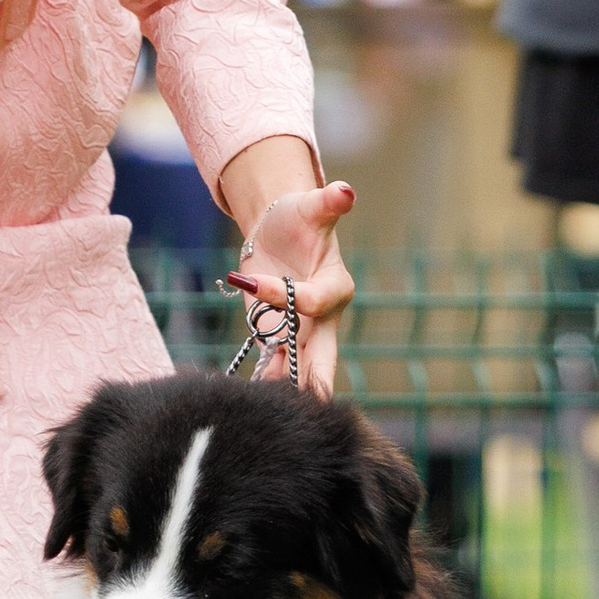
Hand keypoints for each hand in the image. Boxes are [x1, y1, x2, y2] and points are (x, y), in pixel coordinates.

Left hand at [226, 175, 355, 394]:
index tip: (258, 283)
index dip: (289, 296)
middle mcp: (323, 316)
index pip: (316, 300)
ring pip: (299, 366)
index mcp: (336, 285)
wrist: (280, 230)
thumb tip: (345, 191)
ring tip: (271, 408)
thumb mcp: (311, 207)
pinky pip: (275, 364)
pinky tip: (253, 401)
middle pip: (324, 353)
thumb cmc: (300, 215)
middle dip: (317, 377)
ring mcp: (301, 330)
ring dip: (285, 386)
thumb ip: (328, 203)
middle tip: (315, 404)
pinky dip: (265, 381)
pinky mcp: (278, 335)